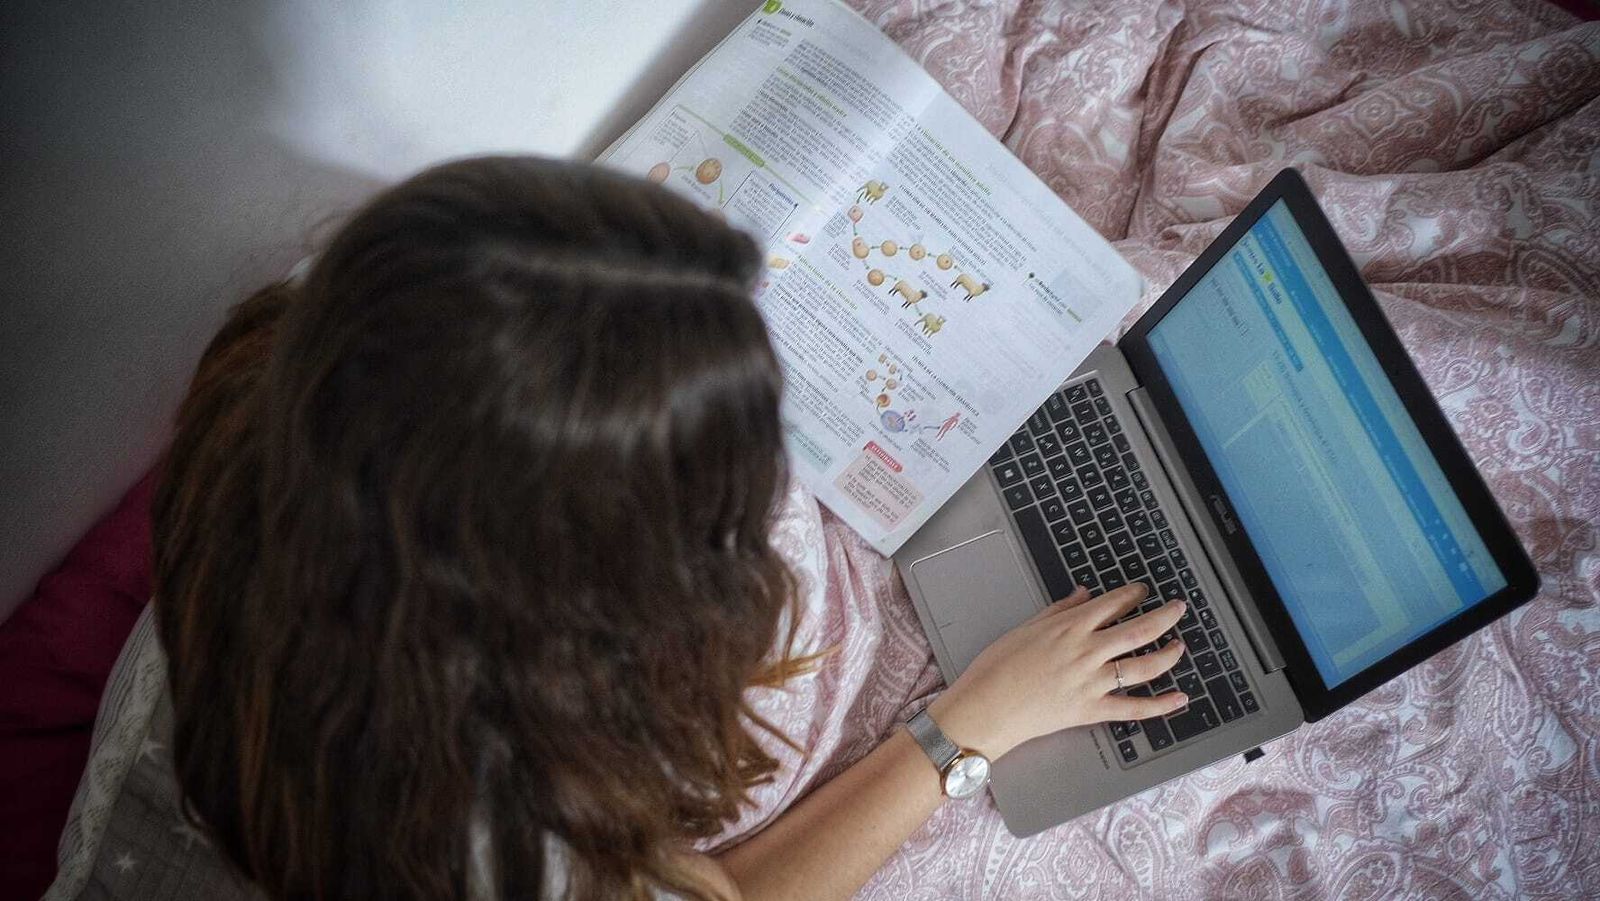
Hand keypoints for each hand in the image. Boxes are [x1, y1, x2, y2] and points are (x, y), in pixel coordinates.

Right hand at [928, 583, 1187, 758]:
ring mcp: (1093, 682)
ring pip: (1144, 666)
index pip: (1114, 603)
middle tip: (1179, 609)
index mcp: (1070, 627)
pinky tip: (1179, 698)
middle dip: (1166, 616)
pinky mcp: (1091, 711)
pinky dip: (1160, 705)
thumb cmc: (996, 667)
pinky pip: (1134, 708)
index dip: (1134, 594)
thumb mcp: (1025, 628)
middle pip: (1140, 629)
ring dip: (1168, 654)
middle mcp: (1087, 651)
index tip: (1143, 591)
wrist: (985, 707)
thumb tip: (1082, 595)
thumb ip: (1059, 611)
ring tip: (1180, 646)